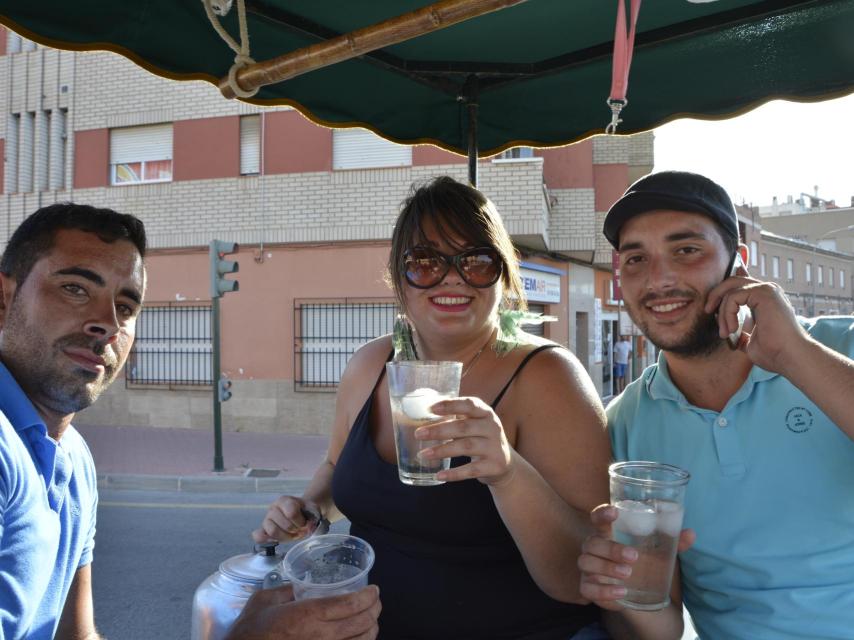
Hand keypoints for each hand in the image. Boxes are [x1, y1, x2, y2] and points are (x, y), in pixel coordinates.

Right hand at [225, 584, 380, 639]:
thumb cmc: (249, 631)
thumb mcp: (264, 601)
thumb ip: (286, 590)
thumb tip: (300, 586)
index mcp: (308, 615)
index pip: (351, 604)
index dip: (369, 596)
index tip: (374, 590)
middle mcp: (321, 636)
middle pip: (363, 623)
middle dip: (375, 610)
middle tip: (376, 602)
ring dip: (372, 630)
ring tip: (371, 620)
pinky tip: (358, 639)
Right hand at [252, 496, 320, 542]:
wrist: (300, 513)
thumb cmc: (305, 512)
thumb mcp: (312, 510)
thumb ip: (313, 517)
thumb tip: (308, 527)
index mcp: (284, 500)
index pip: (291, 512)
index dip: (300, 522)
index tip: (305, 523)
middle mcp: (273, 508)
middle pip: (283, 524)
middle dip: (295, 530)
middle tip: (299, 530)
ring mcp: (266, 519)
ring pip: (272, 531)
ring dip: (285, 536)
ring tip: (291, 534)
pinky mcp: (263, 530)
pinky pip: (258, 536)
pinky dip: (266, 540)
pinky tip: (277, 540)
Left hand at [414, 396, 515, 485]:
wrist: (506, 464)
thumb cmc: (481, 439)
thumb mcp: (475, 424)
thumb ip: (456, 419)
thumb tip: (422, 416)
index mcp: (485, 413)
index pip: (469, 404)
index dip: (450, 405)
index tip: (430, 408)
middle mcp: (492, 427)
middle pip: (464, 427)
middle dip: (439, 430)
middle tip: (418, 434)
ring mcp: (495, 447)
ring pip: (466, 447)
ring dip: (442, 450)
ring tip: (423, 454)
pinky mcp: (495, 466)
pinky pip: (472, 470)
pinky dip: (454, 473)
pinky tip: (439, 475)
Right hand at [578, 505, 694, 609]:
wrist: (639, 596)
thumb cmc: (644, 565)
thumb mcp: (659, 554)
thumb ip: (673, 543)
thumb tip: (691, 534)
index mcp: (608, 533)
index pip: (598, 518)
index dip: (602, 513)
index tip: (614, 513)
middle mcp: (595, 548)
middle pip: (593, 542)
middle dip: (611, 548)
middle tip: (634, 557)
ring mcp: (589, 568)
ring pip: (586, 562)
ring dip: (607, 567)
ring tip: (628, 574)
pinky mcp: (588, 587)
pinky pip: (588, 588)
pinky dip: (604, 590)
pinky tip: (621, 593)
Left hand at [704, 265, 807, 374]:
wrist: (790, 357)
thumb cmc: (774, 353)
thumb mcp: (750, 342)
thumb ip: (741, 333)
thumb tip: (729, 333)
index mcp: (764, 300)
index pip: (741, 284)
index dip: (723, 288)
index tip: (710, 307)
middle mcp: (767, 291)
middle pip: (732, 281)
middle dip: (715, 295)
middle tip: (707, 312)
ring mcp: (767, 290)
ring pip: (730, 289)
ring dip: (722, 312)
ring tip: (725, 332)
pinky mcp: (764, 292)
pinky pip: (734, 296)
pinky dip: (727, 313)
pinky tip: (733, 328)